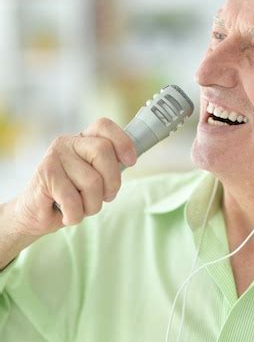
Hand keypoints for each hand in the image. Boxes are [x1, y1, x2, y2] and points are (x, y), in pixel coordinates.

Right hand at [9, 117, 137, 236]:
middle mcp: (67, 143)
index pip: (104, 126)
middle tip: (104, 197)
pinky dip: (75, 215)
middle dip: (111, 183)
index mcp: (82, 140)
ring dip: (91, 205)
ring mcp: (54, 156)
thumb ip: (109, 167)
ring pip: (92, 182)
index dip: (122, 141)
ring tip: (78, 207)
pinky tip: (66, 214)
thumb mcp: (94, 179)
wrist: (35, 214)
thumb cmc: (69, 196)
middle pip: (103, 151)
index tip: (131, 161)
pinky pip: (74, 201)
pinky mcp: (45, 174)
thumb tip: (131, 159)